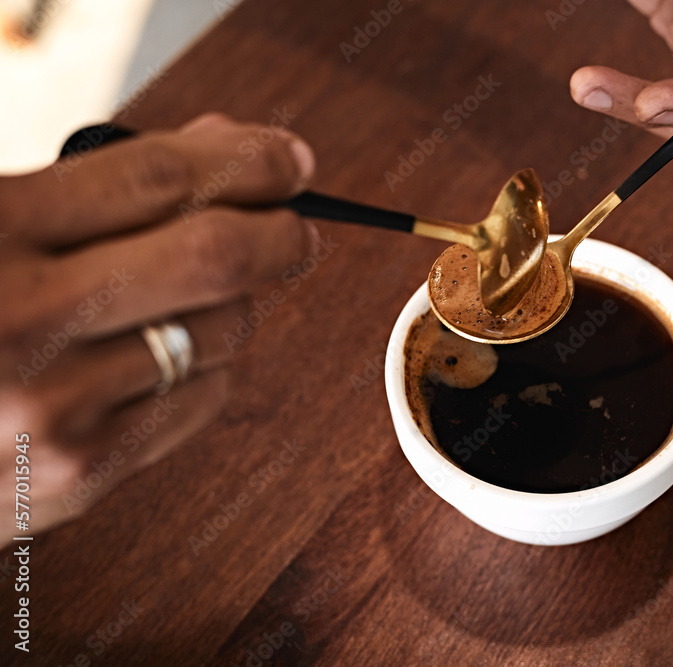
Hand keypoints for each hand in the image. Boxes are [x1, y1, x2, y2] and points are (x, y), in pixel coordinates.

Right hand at [0, 113, 317, 535]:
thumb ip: (95, 189)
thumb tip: (226, 149)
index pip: (159, 178)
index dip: (246, 160)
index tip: (287, 159)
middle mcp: (19, 317)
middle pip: (215, 256)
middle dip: (281, 232)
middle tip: (297, 226)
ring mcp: (53, 405)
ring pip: (222, 330)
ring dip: (232, 304)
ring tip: (193, 298)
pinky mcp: (80, 474)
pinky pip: (201, 399)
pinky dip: (205, 367)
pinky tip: (163, 357)